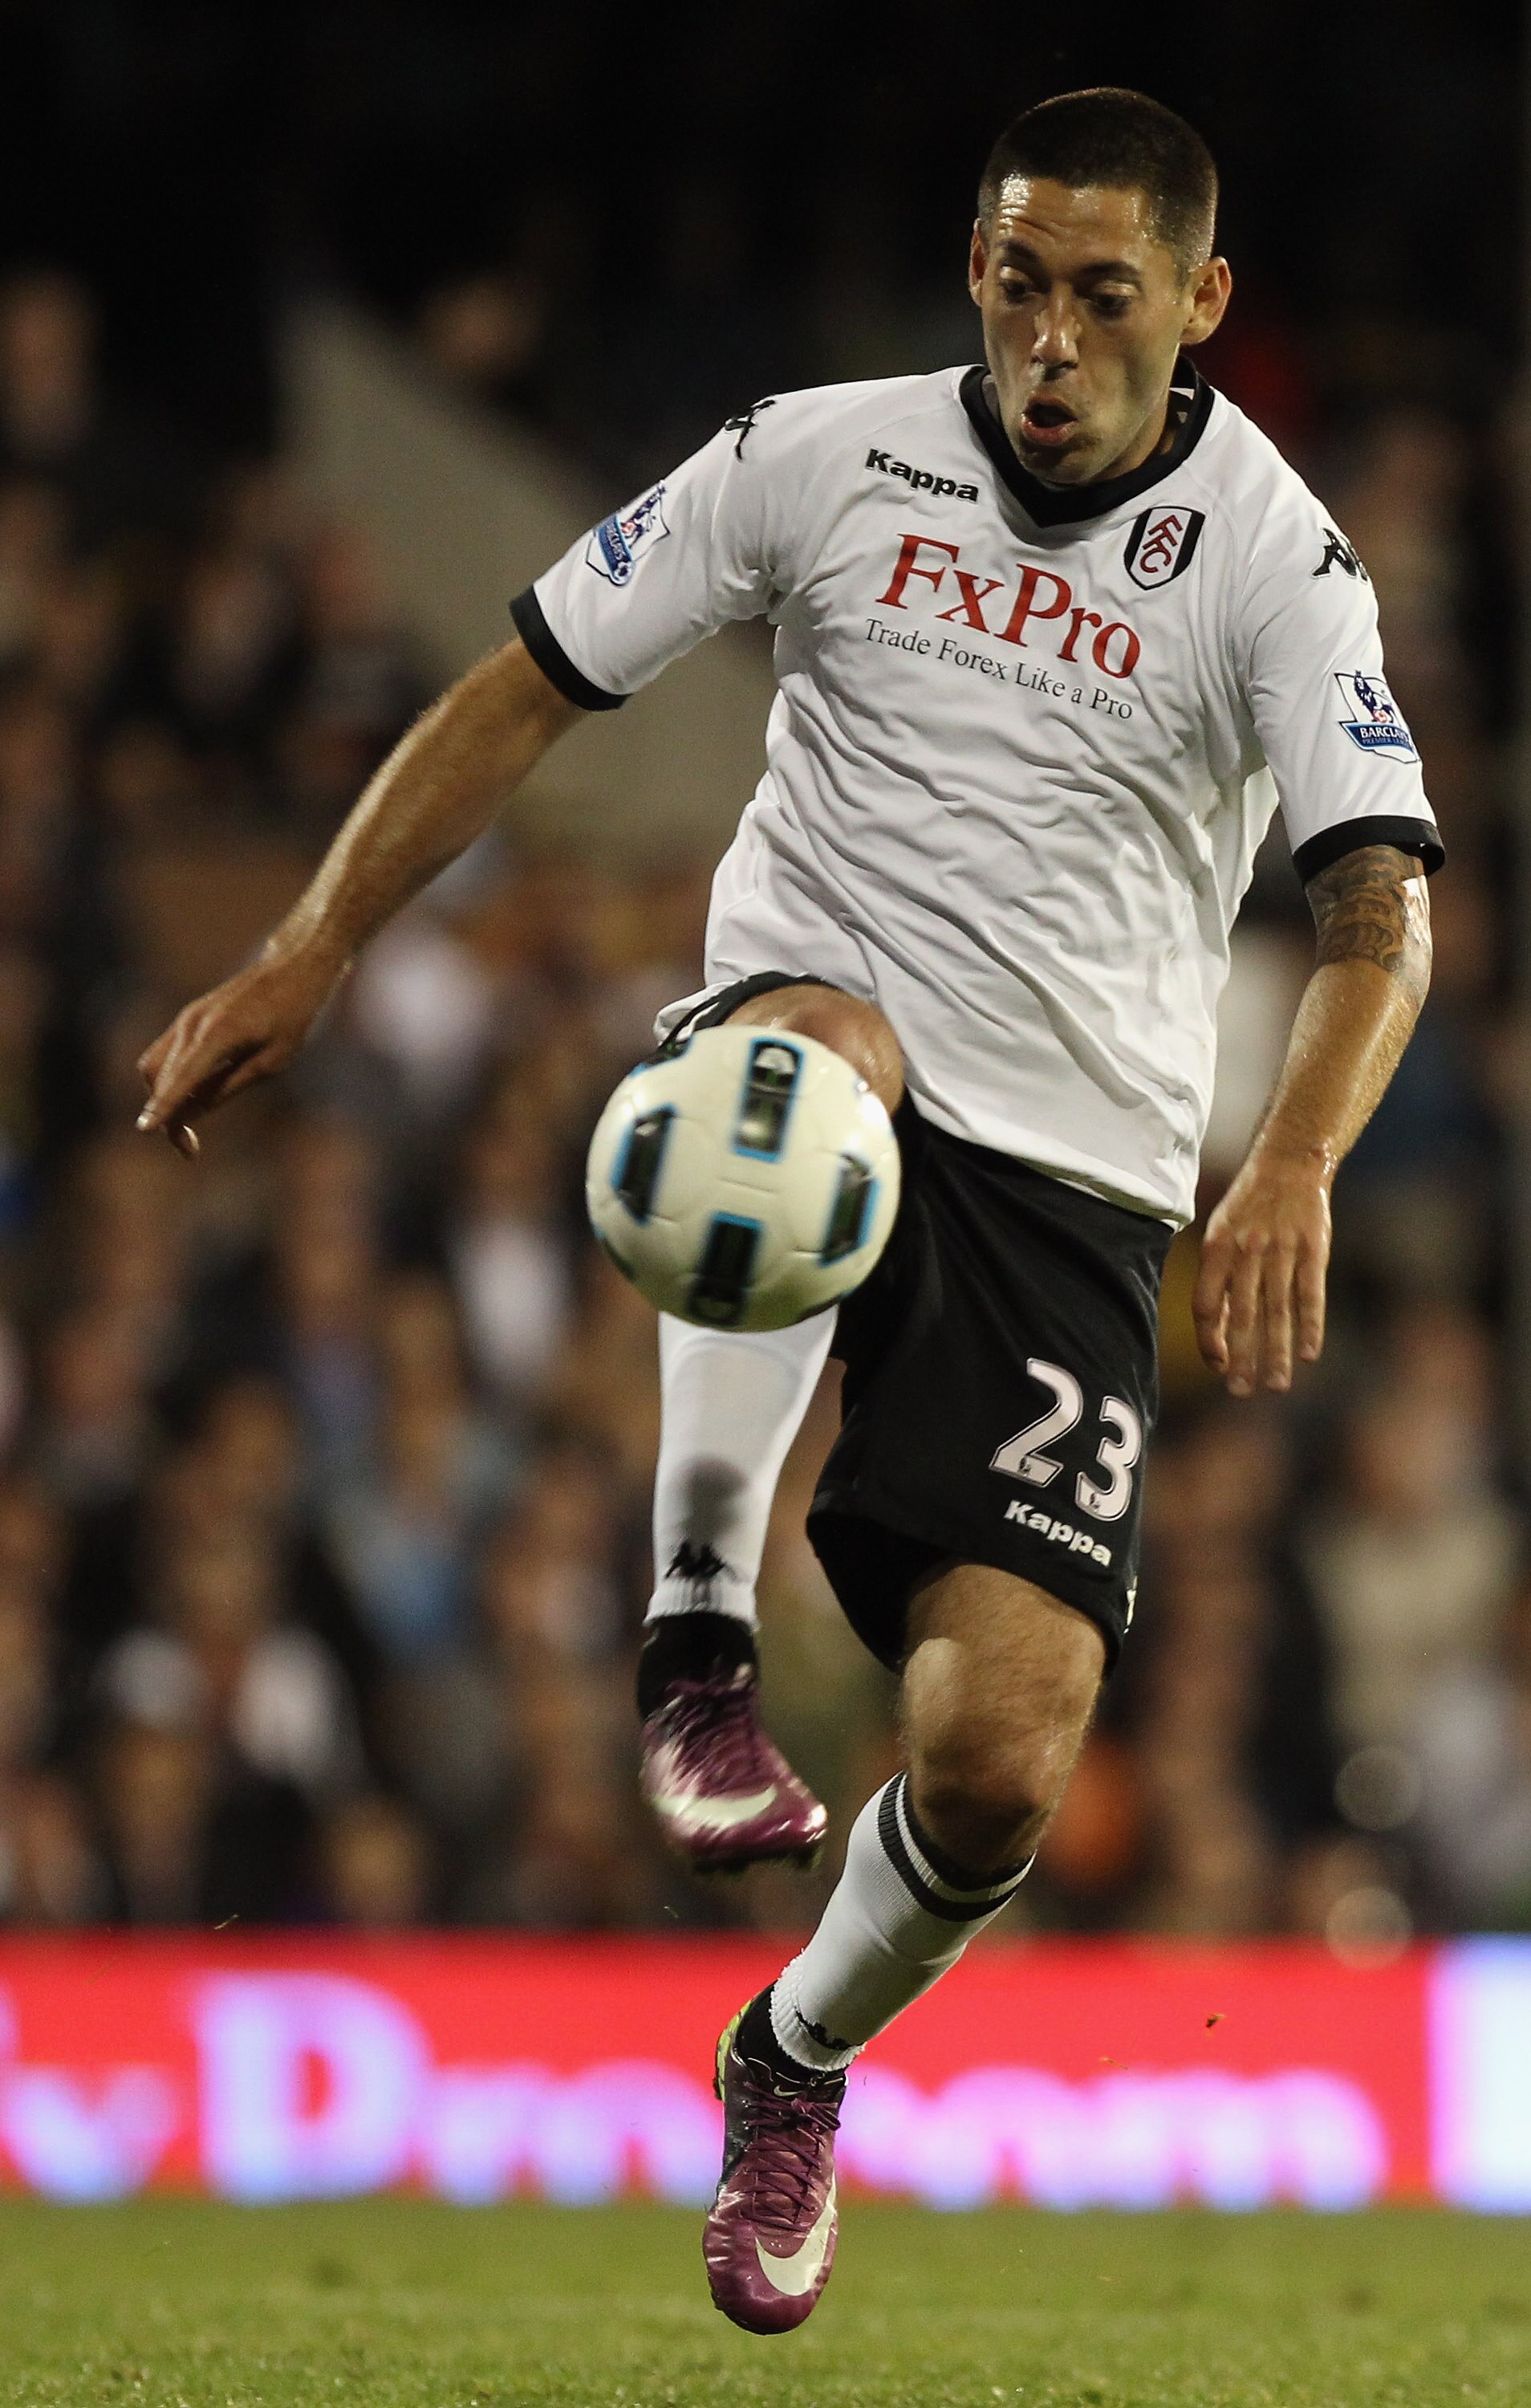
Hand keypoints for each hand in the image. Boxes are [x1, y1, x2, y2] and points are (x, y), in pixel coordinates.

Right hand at [136, 945, 345, 1156]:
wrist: (292, 968)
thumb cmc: (292, 1017)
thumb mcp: (272, 1062)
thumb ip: (229, 1088)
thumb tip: (192, 1115)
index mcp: (219, 1035)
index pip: (182, 1078)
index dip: (164, 1108)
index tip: (145, 1131)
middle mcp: (193, 1024)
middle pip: (161, 1079)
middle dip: (168, 1117)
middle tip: (190, 1151)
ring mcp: (186, 1019)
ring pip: (156, 1068)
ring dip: (165, 1098)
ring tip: (193, 1125)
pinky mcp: (187, 1019)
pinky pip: (166, 1056)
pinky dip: (172, 1080)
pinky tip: (197, 1094)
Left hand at [1191, 1147, 1333, 1395]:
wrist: (1290, 1163)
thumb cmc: (1250, 1205)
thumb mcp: (1221, 1232)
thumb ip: (1218, 1277)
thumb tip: (1218, 1327)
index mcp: (1216, 1248)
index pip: (1206, 1306)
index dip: (1210, 1340)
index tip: (1217, 1366)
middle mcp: (1247, 1252)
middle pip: (1242, 1316)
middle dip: (1242, 1358)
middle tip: (1242, 1392)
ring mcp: (1282, 1250)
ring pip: (1277, 1311)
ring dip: (1277, 1352)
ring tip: (1277, 1385)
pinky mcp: (1315, 1249)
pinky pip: (1311, 1294)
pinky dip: (1311, 1325)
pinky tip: (1309, 1353)